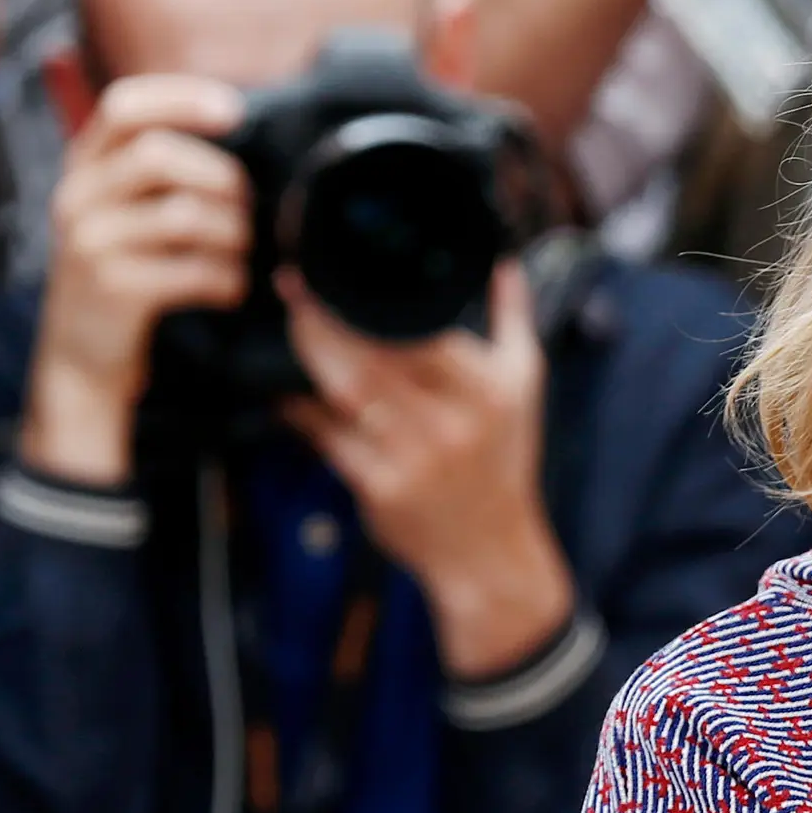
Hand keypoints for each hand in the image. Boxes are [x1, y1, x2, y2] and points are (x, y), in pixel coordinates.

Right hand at [22, 75, 252, 488]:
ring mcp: (90, 244)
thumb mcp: (123, 210)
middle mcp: (78, 197)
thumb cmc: (123, 273)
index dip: (180, 97)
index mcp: (84, 167)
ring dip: (231, 233)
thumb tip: (240, 130)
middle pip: (158, 155)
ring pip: (182, 213)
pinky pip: (191, 270)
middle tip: (245, 206)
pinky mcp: (114, 290)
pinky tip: (228, 289)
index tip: (234, 110)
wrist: (82, 359)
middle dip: (220, 177)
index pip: (124, 106)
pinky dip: (226, 279)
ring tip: (238, 252)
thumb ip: (161, 169)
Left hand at [282, 260, 575, 675]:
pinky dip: (302, 412)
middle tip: (293, 292)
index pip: (420, 331)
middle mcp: (453, 424)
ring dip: (308, 357)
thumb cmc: (503, 461)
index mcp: (489, 390)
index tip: (332, 274)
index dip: (369, 301)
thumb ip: (514, 319)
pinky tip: (286, 393)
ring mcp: (414, 459)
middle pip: (372, 357)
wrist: (488, 550)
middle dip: (323, 320)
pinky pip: (329, 439)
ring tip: (289, 331)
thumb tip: (502, 262)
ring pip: (345, 394)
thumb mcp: (524, 387)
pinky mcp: (381, 489)